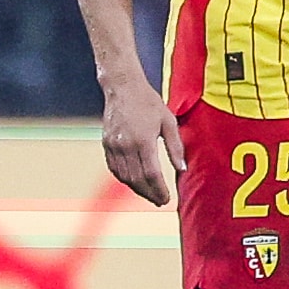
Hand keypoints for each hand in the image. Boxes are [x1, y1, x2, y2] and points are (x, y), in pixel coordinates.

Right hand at [101, 78, 185, 205]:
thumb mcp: (169, 122)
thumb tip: (182, 169)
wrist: (123, 87)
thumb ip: (175, 147)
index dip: (159, 190)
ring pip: (124, 177)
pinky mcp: (106, 144)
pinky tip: (134, 182)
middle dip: (149, 194)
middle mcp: (126, 145)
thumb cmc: (149, 102)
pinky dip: (124, 179)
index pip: (152, 174)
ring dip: (137, 189)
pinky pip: (114, 168)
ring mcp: (113, 145)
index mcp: (144, 140)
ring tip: (149, 194)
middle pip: (137, 179)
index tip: (167, 199)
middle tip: (160, 201)